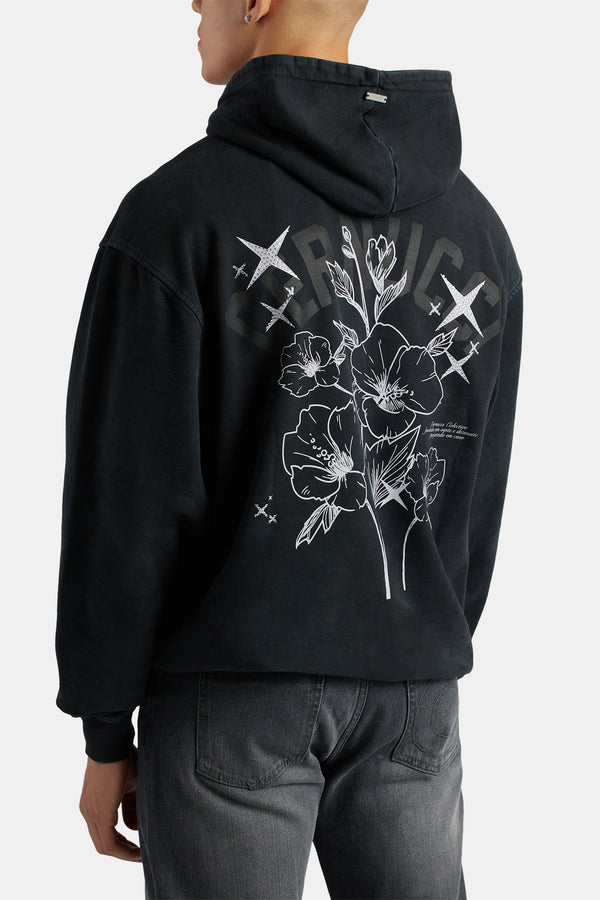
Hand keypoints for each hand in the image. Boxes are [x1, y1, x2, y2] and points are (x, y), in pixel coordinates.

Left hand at [79, 744, 141, 861]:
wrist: (111, 742)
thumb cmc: (123, 756)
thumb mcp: (131, 785)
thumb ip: (131, 806)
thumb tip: (134, 827)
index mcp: (94, 803)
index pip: (106, 832)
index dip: (122, 843)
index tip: (138, 846)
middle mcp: (89, 811)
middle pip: (104, 843)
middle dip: (124, 851)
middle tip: (140, 855)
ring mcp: (91, 813)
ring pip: (105, 846)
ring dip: (124, 853)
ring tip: (141, 855)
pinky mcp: (99, 814)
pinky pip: (108, 843)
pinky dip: (123, 851)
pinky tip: (137, 852)